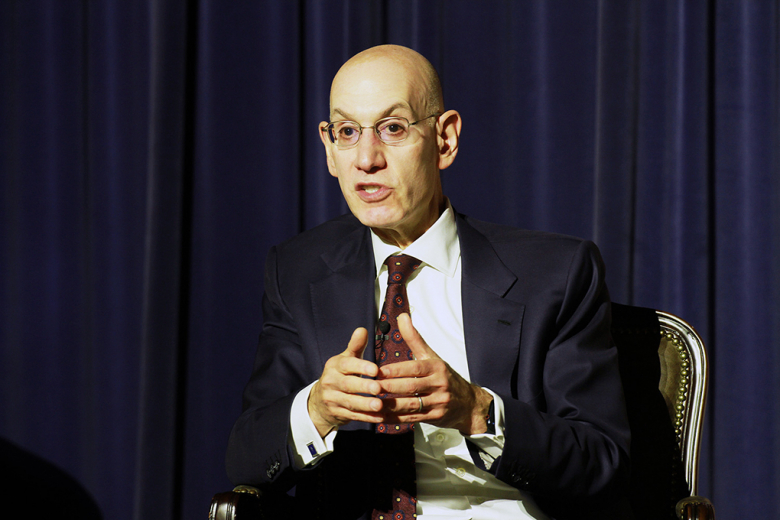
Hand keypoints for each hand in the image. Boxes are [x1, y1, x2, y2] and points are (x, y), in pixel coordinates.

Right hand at [307, 327, 382, 436]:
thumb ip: (356, 346)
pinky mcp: (336, 413)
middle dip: (363, 387)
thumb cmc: (340, 375)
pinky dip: (366, 417)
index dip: (360, 366)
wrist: (320, 401)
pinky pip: (352, 416)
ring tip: (380, 405)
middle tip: (378, 388)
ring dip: (365, 405)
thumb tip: (362, 330)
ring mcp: (332, 399)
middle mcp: (331, 382)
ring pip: (350, 402)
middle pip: (347, 385)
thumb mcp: (346, 359)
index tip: (375, 369)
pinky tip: (379, 416)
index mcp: (335, 366)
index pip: (346, 364)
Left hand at [377, 313, 493, 434]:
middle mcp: (439, 384)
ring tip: (373, 402)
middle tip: (371, 387)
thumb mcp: (431, 356)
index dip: (396, 370)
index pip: (414, 368)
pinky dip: (396, 418)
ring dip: (391, 405)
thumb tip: (402, 317)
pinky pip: (412, 418)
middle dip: (390, 388)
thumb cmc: (445, 377)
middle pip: (411, 387)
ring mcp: (438, 402)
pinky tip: (382, 416)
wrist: (467, 403)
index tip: (378, 371)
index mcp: (436, 367)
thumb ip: (414, 338)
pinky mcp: (435, 417)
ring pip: (411, 404)